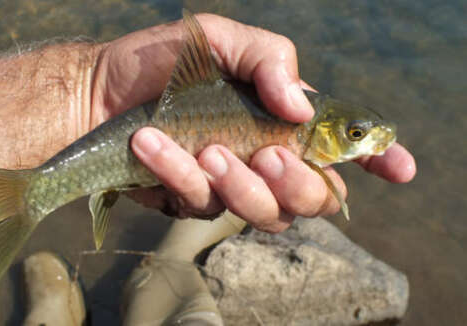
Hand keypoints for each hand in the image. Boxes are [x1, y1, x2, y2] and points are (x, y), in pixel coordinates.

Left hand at [91, 14, 415, 231]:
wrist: (98, 91)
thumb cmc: (162, 63)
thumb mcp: (220, 39)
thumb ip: (270, 59)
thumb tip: (301, 108)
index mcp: (281, 118)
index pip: (340, 147)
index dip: (376, 159)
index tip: (398, 166)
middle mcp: (264, 156)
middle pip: (314, 198)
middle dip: (299, 185)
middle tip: (269, 154)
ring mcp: (230, 184)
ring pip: (264, 213)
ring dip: (240, 185)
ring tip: (206, 150)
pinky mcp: (192, 201)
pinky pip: (202, 206)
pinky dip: (180, 175)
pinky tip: (154, 146)